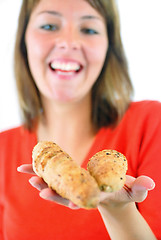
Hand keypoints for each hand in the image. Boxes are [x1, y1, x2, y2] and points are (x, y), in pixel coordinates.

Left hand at [17, 165, 154, 208]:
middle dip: (54, 193)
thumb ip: (141, 187)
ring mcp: (75, 188)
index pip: (86, 201)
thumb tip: (150, 183)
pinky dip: (42, 172)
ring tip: (28, 176)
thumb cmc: (124, 192)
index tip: (68, 204)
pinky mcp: (71, 181)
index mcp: (97, 197)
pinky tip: (30, 167)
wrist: (113, 196)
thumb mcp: (134, 190)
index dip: (77, 201)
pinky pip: (55, 177)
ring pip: (57, 186)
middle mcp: (83, 194)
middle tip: (39, 190)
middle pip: (66, 195)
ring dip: (43, 181)